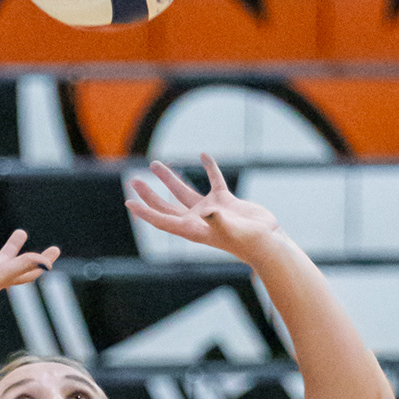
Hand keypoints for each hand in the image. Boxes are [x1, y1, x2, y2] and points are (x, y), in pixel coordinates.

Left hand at [125, 153, 284, 263]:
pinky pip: (213, 181)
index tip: (129, 202)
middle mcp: (198, 220)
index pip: (163, 220)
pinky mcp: (226, 201)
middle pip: (166, 206)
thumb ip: (217, 219)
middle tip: (133, 182)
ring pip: (184, 192)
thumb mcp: (232, 230)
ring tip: (155, 165)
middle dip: (149, 195)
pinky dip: (208, 168)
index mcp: (193, 229)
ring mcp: (211, 210)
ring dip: (169, 179)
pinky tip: (202, 156)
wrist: (269, 241)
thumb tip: (207, 210)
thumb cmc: (250, 241)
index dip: (145, 212)